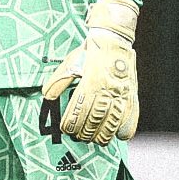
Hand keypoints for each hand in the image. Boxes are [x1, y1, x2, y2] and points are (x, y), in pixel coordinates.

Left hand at [42, 0, 140, 144]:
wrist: (113, 40)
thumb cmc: (90, 52)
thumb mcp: (70, 63)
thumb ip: (58, 81)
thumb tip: (47, 96)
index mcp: (90, 82)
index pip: (79, 111)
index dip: (72, 125)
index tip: (67, 130)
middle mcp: (107, 90)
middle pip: (95, 121)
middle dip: (85, 133)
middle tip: (80, 136)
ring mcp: (121, 94)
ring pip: (112, 123)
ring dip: (103, 135)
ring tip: (96, 139)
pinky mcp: (131, 95)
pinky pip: (130, 118)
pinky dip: (123, 130)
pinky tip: (117, 135)